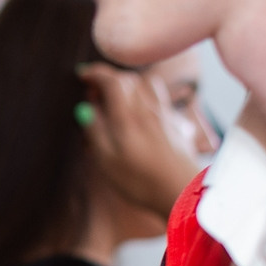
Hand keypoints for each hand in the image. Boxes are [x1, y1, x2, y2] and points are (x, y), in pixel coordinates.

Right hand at [78, 63, 200, 212]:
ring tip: (119, 99)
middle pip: (130, 78)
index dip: (95, 73)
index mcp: (127, 117)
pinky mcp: (177, 125)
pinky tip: (142, 115)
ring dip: (131, 84)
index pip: (112, 80)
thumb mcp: (106, 161)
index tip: (83, 75)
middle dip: (110, 78)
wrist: (182, 192)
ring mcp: (165, 116)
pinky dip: (147, 98)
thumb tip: (85, 109)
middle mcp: (148, 110)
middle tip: (95, 92)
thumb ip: (95, 131)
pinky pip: (161, 101)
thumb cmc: (140, 181)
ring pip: (149, 84)